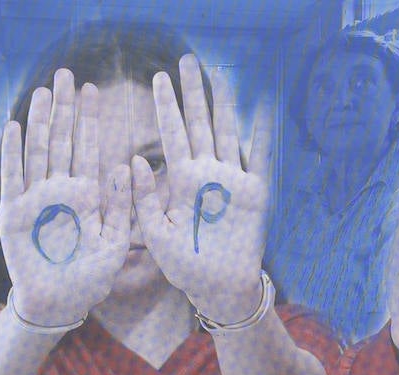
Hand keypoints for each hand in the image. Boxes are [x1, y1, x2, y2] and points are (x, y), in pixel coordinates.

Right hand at [0, 69, 130, 327]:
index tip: (94, 90)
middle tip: (66, 75)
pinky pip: (13, 177)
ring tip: (43, 92)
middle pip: (61, 141)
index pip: (88, 148)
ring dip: (39, 122)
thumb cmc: (90, 278)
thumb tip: (130, 164)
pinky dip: (13, 154)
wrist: (58, 304)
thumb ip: (122, 205)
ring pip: (37, 152)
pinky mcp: (13, 213)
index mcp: (86, 195)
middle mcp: (60, 191)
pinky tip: (14, 128)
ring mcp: (35, 199)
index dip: (90, 120)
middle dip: (64, 109)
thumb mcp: (115, 242)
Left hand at [131, 55, 270, 321]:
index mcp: (181, 181)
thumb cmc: (185, 267)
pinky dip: (262, 133)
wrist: (220, 290)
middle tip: (187, 60)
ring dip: (223, 104)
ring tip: (220, 75)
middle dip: (194, 93)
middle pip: (199, 124)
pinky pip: (259, 157)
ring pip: (227, 132)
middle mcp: (206, 174)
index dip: (166, 106)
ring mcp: (231, 181)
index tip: (159, 77)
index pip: (171, 134)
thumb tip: (135, 160)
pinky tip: (262, 108)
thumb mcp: (156, 235)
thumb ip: (145, 199)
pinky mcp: (253, 193)